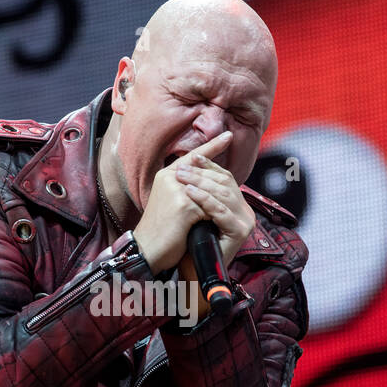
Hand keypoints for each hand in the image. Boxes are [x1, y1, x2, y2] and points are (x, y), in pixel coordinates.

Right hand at [133, 131, 235, 274]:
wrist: (147, 250)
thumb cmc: (159, 230)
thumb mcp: (169, 202)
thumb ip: (184, 189)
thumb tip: (206, 183)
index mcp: (166, 175)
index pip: (193, 157)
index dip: (211, 146)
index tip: (228, 136)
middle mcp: (170, 178)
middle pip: (205, 172)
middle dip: (222, 175)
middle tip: (239, 177)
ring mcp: (177, 190)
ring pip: (210, 189)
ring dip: (219, 201)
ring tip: (232, 207)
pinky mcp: (184, 206)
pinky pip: (209, 206)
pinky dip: (214, 216)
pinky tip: (219, 223)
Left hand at [172, 143, 255, 267]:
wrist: (194, 270)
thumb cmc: (191, 241)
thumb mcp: (196, 210)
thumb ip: (200, 191)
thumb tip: (189, 162)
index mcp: (238, 204)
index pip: (225, 177)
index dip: (209, 165)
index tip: (191, 156)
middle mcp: (245, 211)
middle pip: (225, 183)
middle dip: (202, 173)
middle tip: (181, 167)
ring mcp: (245, 221)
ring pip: (223, 194)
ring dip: (200, 183)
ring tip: (182, 177)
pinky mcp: (240, 232)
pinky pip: (221, 211)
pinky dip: (204, 200)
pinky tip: (189, 193)